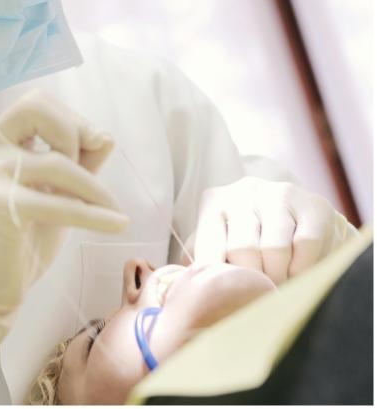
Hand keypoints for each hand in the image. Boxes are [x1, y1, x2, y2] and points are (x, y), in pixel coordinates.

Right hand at [0, 89, 128, 314]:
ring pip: (57, 163)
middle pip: (38, 109)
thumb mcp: (54, 192)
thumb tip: (106, 137)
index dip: (72, 119)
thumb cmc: (20, 236)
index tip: (93, 147)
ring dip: (95, 189)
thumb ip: (78, 162)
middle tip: (88, 174)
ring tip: (112, 212)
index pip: (36, 103)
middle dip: (75, 134)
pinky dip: (93, 214)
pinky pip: (57, 203)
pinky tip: (115, 224)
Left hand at [193, 177, 353, 283]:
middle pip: (241, 249)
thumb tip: (177, 286)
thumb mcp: (220, 243)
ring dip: (277, 277)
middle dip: (250, 281)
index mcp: (214, 203)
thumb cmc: (253, 239)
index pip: (208, 248)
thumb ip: (200, 260)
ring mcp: (279, 195)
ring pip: (274, 248)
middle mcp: (244, 193)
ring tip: (276, 286)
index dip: (218, 279)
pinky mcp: (314, 205)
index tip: (226, 299)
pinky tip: (298, 275)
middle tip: (256, 295)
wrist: (306, 221)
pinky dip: (301, 269)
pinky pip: (304, 245)